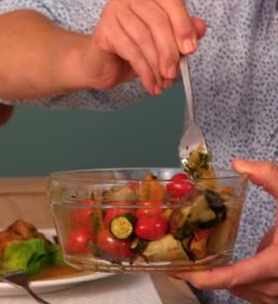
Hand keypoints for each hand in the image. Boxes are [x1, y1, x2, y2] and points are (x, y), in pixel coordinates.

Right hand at [84, 0, 206, 94]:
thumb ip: (183, 33)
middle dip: (169, 51)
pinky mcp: (103, 29)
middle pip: (157, 21)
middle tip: (174, 73)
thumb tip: (201, 28)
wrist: (101, 64)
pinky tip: (149, 83)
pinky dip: (143, 70)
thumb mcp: (163, 43)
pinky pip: (130, 51)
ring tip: (162, 82)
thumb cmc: (133, 50)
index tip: (190, 49)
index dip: (183, 26)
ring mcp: (114, 11)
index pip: (171, 2)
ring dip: (156, 65)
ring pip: (144, 38)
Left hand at [175, 159, 277, 302]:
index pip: (239, 275)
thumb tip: (238, 163)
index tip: (184, 272)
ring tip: (208, 264)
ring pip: (251, 295)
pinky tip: (239, 270)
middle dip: (214, 276)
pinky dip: (248, 286)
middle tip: (187, 262)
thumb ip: (270, 176)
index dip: (209, 277)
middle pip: (240, 287)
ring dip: (232, 282)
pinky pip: (264, 297)